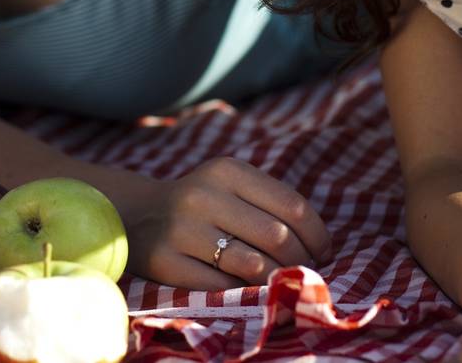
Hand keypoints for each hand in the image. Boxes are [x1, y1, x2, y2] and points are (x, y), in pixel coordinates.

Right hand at [123, 157, 331, 289]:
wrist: (138, 215)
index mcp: (228, 170)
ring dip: (276, 279)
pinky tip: (246, 288)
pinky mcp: (166, 262)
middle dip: (301, 261)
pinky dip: (242, 291)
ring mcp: (182, 230)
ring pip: (254, 265)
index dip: (317, 236)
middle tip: (304, 271)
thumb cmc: (203, 204)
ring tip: (280, 281)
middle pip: (278, 237)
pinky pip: (223, 286)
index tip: (323, 252)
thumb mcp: (232, 186)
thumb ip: (271, 205)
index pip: (293, 206)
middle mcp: (204, 195)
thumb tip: (320, 246)